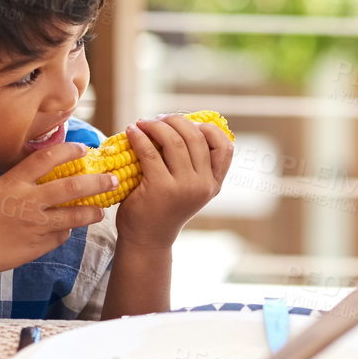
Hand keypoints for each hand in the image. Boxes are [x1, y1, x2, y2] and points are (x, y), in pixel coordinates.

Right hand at [0, 141, 113, 276]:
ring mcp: (34, 225)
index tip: (85, 148)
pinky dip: (65, 233)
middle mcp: (28, 201)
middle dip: (97, 182)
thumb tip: (40, 184)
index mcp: (13, 181)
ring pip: (74, 216)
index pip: (48, 158)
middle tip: (111, 178)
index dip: (70, 150)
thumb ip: (17, 186)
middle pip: (72, 187)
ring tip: (100, 211)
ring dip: (92, 212)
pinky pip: (59, 237)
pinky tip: (66, 231)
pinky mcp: (35, 246)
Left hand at [114, 115, 234, 250]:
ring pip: (174, 140)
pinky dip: (139, 136)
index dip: (208, 128)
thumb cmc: (164, 208)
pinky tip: (131, 131)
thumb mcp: (188, 188)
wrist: (147, 239)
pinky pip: (150, 151)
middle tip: (158, 119)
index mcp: (214, 183)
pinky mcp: (161, 188)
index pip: (226, 147)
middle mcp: (204, 185)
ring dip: (156, 125)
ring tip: (143, 123)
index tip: (188, 124)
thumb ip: (193, 163)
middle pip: (196, 137)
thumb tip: (181, 122)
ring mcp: (184, 187)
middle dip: (175, 120)